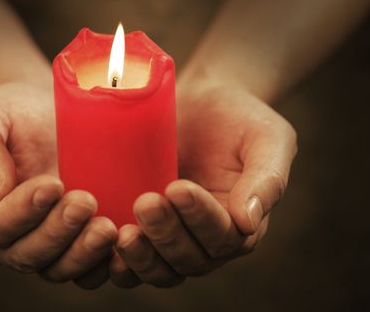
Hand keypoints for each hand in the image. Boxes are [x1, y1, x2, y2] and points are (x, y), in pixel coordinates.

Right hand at [0, 80, 116, 288]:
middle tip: (86, 201)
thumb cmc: (9, 112)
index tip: (52, 185)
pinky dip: (106, 262)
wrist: (45, 110)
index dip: (22, 212)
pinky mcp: (78, 241)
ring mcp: (46, 243)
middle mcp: (9, 237)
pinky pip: (89, 268)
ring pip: (60, 268)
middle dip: (58, 232)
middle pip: (28, 254)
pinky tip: (125, 240)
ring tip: (108, 227)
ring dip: (84, 253)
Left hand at [109, 80, 296, 287]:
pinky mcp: (144, 227)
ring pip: (161, 269)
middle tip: (146, 202)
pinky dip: (118, 261)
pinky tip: (102, 242)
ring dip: (141, 258)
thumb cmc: (239, 117)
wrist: (203, 100)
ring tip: (123, 233)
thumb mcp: (268, 139)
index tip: (177, 187)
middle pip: (189, 259)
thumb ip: (267, 179)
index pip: (223, 236)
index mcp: (241, 222)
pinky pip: (133, 259)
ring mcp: (174, 236)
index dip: (199, 218)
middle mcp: (207, 238)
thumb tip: (248, 222)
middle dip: (166, 236)